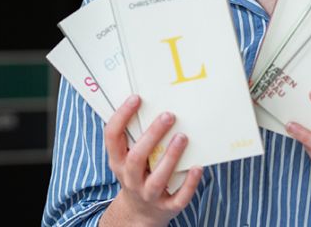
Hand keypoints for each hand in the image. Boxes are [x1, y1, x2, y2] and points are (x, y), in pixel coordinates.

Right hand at [101, 94, 201, 226]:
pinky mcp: (166, 207)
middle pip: (136, 158)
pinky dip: (189, 183)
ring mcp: (148, 194)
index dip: (121, 116)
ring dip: (171, 157)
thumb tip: (158, 101)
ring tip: (183, 137)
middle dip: (152, 135)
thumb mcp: (129, 157)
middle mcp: (130, 179)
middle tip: (169, 115)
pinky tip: (198, 167)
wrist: (140, 213)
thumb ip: (138, 136)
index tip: (136, 98)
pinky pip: (178, 198)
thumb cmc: (139, 173)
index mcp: (118, 161)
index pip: (112, 137)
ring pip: (157, 179)